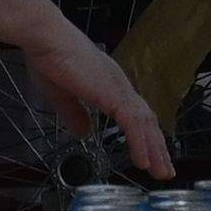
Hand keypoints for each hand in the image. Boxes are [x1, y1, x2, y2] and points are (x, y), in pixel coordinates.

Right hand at [25, 18, 174, 178]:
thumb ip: (74, 114)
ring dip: (154, 150)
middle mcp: (119, 86)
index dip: (144, 135)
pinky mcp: (112, 94)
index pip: (135, 113)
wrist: (47, 38)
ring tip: (161, 172)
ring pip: (144, 124)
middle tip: (164, 171)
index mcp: (108, 84)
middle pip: (146, 120)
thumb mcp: (61, 94)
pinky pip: (132, 124)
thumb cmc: (49, 60)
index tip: (150, 154)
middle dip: (157, 147)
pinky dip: (140, 143)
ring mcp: (118, 89)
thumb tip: (84, 133)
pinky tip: (143, 162)